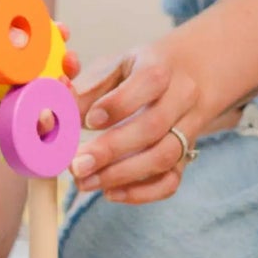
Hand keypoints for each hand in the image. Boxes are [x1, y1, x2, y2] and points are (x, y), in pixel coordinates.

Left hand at [0, 28, 81, 144]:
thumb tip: (23, 38)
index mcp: (17, 53)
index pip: (45, 42)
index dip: (58, 36)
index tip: (63, 31)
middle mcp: (24, 76)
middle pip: (58, 69)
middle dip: (70, 64)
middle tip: (68, 61)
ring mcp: (24, 100)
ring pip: (54, 98)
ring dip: (65, 93)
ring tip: (60, 86)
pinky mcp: (18, 124)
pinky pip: (39, 125)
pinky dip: (48, 121)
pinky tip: (45, 115)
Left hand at [69, 37, 216, 204]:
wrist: (193, 74)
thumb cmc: (142, 69)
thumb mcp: (119, 64)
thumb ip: (92, 85)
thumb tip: (63, 109)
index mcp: (161, 67)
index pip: (148, 82)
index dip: (118, 104)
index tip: (89, 120)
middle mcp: (182, 97)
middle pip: (154, 126)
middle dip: (112, 149)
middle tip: (76, 164)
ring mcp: (188, 128)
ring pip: (164, 156)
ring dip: (122, 175)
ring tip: (85, 182)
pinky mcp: (186, 154)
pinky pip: (171, 180)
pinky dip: (142, 192)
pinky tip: (110, 193)